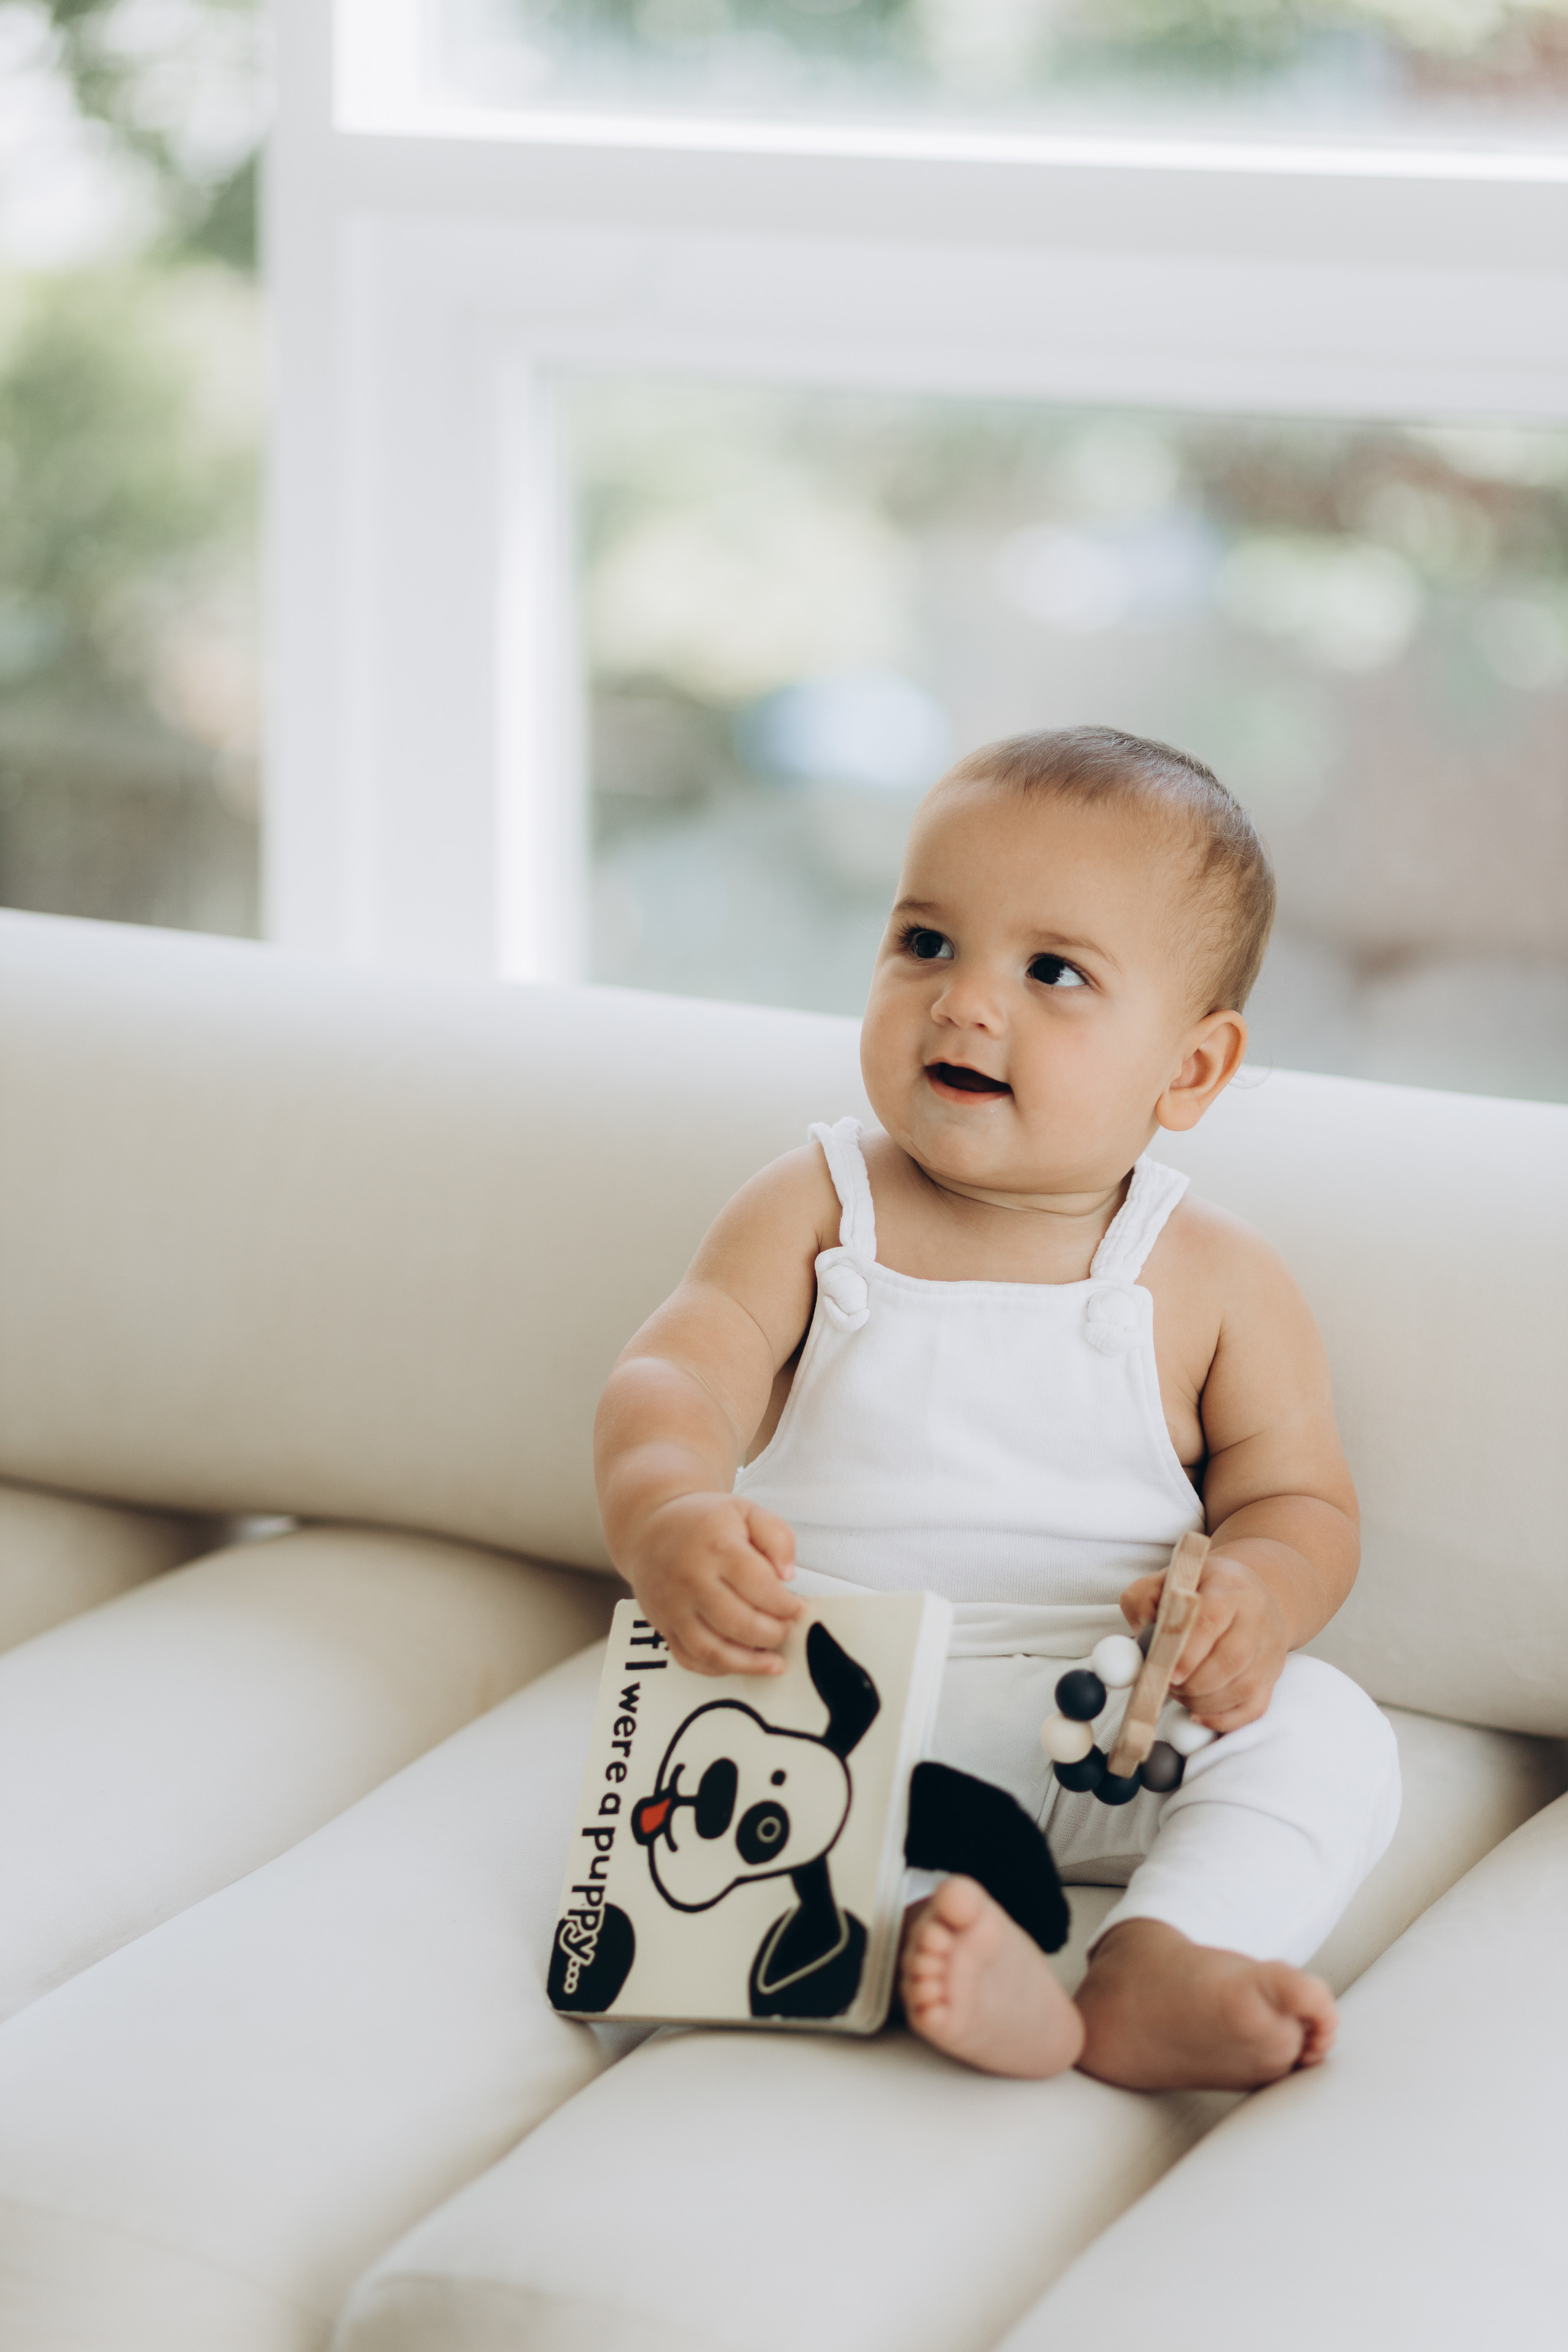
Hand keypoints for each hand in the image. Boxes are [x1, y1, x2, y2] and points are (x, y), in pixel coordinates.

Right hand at [627, 1493, 802, 1676]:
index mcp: (717, 1547)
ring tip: (774, 1662)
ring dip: (750, 1662)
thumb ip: (777, 1537)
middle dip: (772, 1634)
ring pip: (713, 1650)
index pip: (759, 1586)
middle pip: (738, 1623)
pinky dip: (719, 1669)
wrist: (650, 1528)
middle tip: (787, 1629)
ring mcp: (673, 1606)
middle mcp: (691, 1579)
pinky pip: (690, 1659)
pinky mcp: (662, 1625)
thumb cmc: (705, 1521)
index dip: (785, 1605)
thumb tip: (787, 1575)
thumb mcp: (747, 1511)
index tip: (798, 1609)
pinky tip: (740, 1662)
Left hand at [1119, 1553, 1288, 1731]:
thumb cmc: (1204, 1589)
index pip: (1210, 1621)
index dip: (1187, 1652)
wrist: (1252, 1595)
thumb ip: (1143, 1599)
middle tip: (1168, 1684)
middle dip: (1192, 1683)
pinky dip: (1223, 1719)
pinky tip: (1198, 1714)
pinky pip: (1253, 1708)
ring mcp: (1268, 1650)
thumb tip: (1143, 1634)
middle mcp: (1255, 1618)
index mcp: (1228, 1588)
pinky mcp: (1271, 1676)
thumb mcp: (1170, 1578)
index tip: (1168, 1673)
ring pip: (1241, 1688)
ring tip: (1180, 1693)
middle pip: (1230, 1660)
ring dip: (1203, 1701)